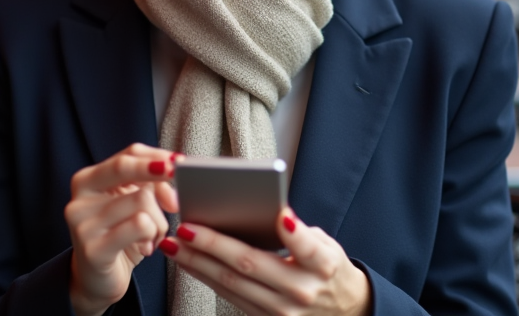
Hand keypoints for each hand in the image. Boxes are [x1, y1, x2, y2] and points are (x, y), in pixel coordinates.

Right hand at [65, 143, 179, 315]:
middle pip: (124, 167)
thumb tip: (173, 187)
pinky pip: (140, 226)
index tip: (180, 162)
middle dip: (156, 170)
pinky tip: (147, 246)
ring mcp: (82, 224)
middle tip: (179, 177)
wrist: (97, 280)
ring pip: (140, 199)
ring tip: (155, 235)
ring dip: (159, 219)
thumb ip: (152, 187)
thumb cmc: (120, 236)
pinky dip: (152, 234)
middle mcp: (79, 198)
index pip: (127, 154)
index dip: (156, 155)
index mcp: (87, 180)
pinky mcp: (93, 249)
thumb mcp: (135, 205)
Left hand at [159, 208, 371, 315]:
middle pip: (252, 265)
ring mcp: (282, 312)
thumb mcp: (328, 247)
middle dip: (213, 245)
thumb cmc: (330, 271)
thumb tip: (269, 213)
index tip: (279, 214)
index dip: (294, 233)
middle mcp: (302, 291)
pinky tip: (190, 263)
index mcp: (323, 266)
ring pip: (233, 284)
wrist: (343, 313)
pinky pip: (231, 297)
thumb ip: (302, 234)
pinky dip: (208, 278)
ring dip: (199, 264)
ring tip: (175, 245)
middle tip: (185, 228)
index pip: (308, 247)